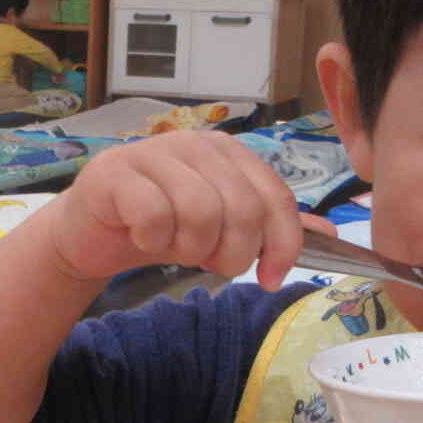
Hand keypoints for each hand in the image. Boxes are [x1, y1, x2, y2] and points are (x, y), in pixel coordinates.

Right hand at [49, 129, 304, 288]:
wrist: (93, 229)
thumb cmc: (161, 224)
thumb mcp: (222, 229)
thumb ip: (270, 226)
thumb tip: (329, 233)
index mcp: (228, 152)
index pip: (274, 197)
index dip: (282, 244)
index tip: (271, 278)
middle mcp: (195, 144)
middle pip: (242, 208)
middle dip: (232, 253)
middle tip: (211, 264)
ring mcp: (153, 153)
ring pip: (200, 212)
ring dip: (190, 248)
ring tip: (175, 248)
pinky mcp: (115, 173)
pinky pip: (154, 216)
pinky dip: (153, 240)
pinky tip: (142, 237)